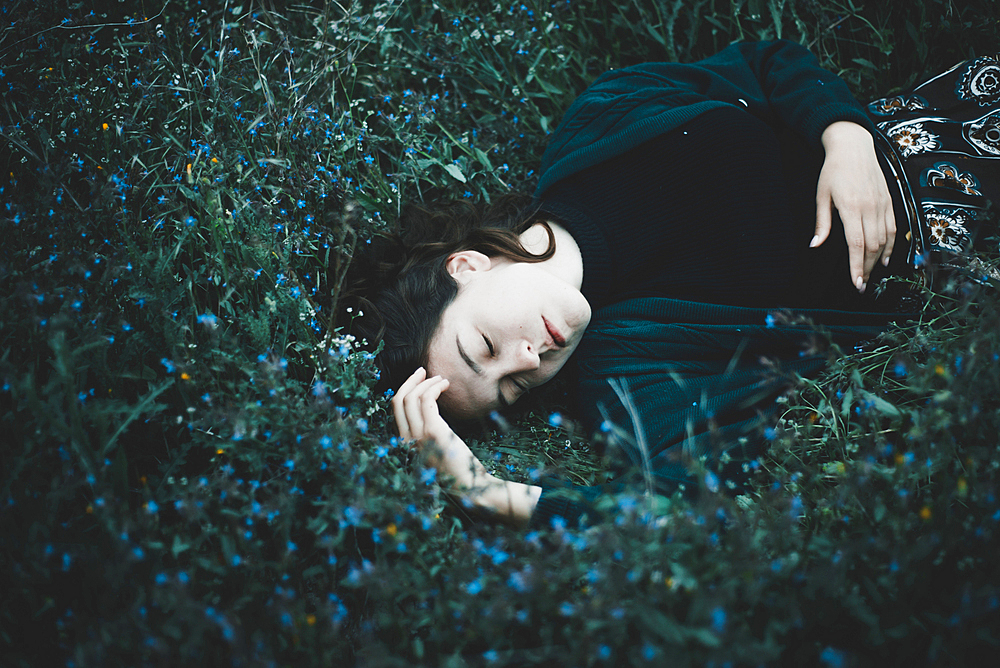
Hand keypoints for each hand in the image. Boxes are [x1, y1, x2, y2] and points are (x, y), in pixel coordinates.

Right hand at [392, 367, 479, 488]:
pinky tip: (445, 385)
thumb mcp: (435, 452)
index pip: (395, 411)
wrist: (472, 487)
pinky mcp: (434, 432)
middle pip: (398, 401)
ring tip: (441, 379)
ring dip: (426, 383)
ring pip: (412, 397)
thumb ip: (427, 436)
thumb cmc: (458, 471)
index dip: (404, 391)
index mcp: (405, 446)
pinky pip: (427, 400)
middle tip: (424, 371)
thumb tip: (430, 415)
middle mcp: (407, 441)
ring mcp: (419, 436)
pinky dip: (435, 387)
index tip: (417, 381)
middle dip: (410, 381)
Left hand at [812, 121, 895, 292]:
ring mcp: (883, 204)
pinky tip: (886, 257)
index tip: (856, 282)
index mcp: (851, 207)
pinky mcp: (890, 200)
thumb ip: (822, 223)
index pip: (856, 244)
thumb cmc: (833, 170)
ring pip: (885, 239)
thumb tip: (815, 245)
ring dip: (879, 260)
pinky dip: (891, 244)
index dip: (856, 266)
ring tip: (871, 274)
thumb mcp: (821, 196)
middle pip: (873, 246)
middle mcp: (870, 207)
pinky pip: (893, 228)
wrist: (854, 146)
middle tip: (861, 285)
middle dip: (868, 268)